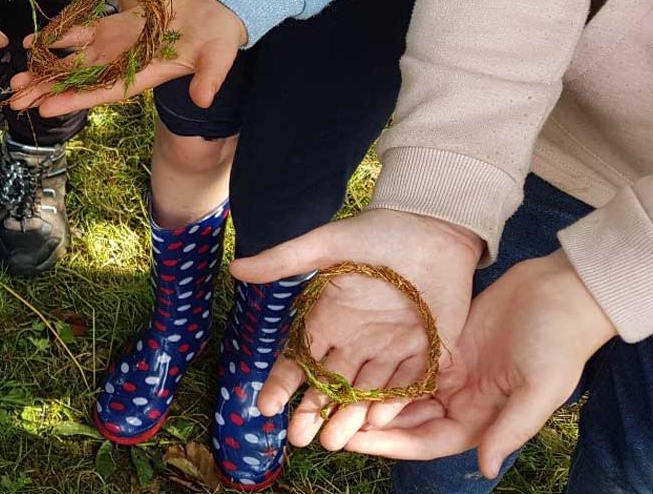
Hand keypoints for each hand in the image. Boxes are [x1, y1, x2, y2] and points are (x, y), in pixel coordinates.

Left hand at [7, 0, 243, 116]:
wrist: (216, 13)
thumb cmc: (219, 38)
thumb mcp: (219, 57)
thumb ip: (210, 78)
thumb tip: (205, 98)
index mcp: (141, 75)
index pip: (101, 92)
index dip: (72, 100)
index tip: (44, 110)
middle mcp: (121, 65)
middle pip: (76, 82)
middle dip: (45, 91)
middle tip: (13, 101)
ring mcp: (114, 46)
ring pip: (71, 61)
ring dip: (44, 68)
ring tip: (15, 79)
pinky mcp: (113, 26)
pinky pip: (78, 33)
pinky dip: (55, 36)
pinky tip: (31, 42)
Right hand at [228, 209, 484, 450]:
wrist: (435, 227)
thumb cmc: (378, 232)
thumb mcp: (326, 244)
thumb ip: (283, 261)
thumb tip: (235, 269)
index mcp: (329, 318)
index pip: (299, 358)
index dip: (282, 383)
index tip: (265, 406)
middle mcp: (355, 341)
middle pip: (329, 385)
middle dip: (312, 412)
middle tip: (297, 439)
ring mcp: (389, 349)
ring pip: (364, 392)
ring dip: (348, 418)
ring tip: (332, 444)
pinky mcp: (426, 351)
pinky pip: (406, 385)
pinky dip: (391, 404)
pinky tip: (375, 424)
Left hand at [345, 251, 614, 477]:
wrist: (562, 292)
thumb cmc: (559, 344)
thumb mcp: (539, 389)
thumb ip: (510, 429)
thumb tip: (484, 468)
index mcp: (481, 420)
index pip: (424, 442)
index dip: (388, 444)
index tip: (351, 442)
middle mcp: (460, 401)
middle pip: (404, 421)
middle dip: (366, 425)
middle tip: (324, 423)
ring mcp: (449, 373)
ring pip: (399, 392)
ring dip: (367, 397)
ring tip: (327, 397)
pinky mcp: (442, 344)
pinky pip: (405, 361)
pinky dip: (380, 367)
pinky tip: (349, 364)